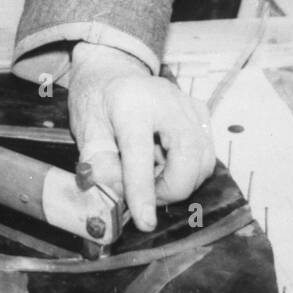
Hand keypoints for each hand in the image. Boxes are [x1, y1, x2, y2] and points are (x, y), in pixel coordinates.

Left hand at [67, 43, 215, 230]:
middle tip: (147, 195)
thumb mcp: (85, 128)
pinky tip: (167, 163)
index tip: (145, 222)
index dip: (142, 191)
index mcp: (130, 103)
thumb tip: (115, 192)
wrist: (113, 70)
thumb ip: (97, 161)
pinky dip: (191, 170)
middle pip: (187, 157)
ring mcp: (188, 105)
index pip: (139, 153)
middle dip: (171, 189)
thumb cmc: (97, 100)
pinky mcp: (200, 113)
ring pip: (203, 160)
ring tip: (153, 176)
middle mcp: (166, 101)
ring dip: (181, 181)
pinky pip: (207, 153)